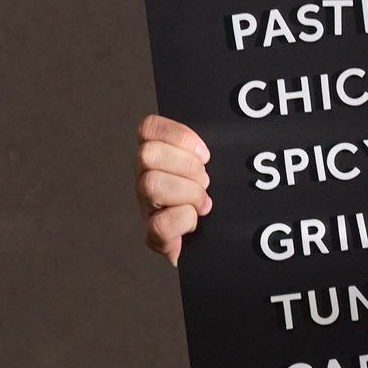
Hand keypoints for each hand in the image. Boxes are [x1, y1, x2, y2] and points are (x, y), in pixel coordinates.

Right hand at [135, 114, 210, 265]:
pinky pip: (160, 225)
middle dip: (188, 166)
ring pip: (151, 185)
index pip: (148, 128)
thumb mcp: (213, 167)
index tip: (205, 154)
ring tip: (203, 203)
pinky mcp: (154, 236)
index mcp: (158, 156)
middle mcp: (144, 178)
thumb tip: (223, 137)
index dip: (179, 136)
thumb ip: (206, 151)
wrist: (217, 239)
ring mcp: (146, 206)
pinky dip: (185, 221)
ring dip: (189, 194)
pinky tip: (194, 221)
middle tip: (205, 181)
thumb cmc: (216, 197)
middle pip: (147, 154)